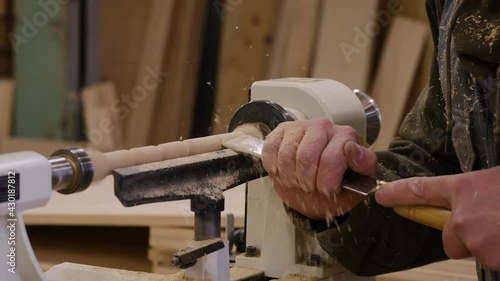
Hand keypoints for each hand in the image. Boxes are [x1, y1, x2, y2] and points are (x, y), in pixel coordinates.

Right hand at [261, 118, 377, 219]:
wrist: (316, 190)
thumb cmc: (337, 186)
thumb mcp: (358, 183)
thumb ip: (364, 165)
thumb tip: (351, 149)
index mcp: (345, 136)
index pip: (331, 158)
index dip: (326, 181)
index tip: (327, 191)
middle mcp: (323, 126)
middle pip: (306, 157)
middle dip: (306, 181)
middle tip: (310, 188)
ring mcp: (300, 126)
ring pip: (287, 155)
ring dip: (290, 177)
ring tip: (297, 182)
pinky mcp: (281, 131)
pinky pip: (271, 150)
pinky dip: (275, 168)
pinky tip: (283, 173)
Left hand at [375, 167, 499, 269]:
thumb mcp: (496, 181)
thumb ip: (477, 191)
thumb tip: (475, 198)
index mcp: (463, 188)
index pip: (421, 190)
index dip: (398, 193)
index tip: (381, 195)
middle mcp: (460, 215)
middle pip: (449, 237)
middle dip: (469, 237)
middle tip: (495, 225)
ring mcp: (472, 237)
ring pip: (473, 250)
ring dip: (491, 246)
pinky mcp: (486, 255)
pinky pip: (491, 260)